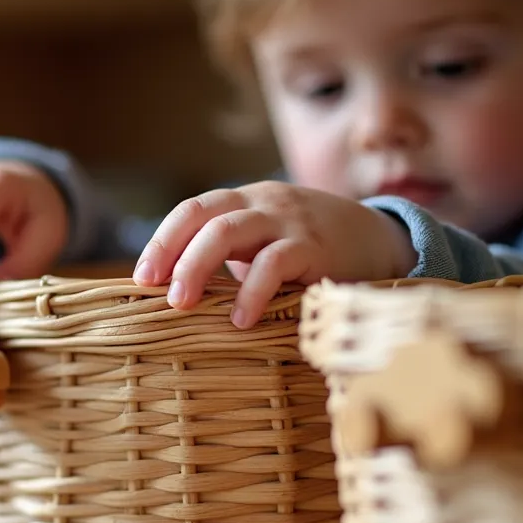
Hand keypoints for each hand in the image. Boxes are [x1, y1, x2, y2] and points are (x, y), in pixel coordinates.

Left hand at [132, 182, 415, 327]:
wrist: (379, 239)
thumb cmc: (310, 250)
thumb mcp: (266, 243)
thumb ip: (230, 257)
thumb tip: (173, 297)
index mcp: (245, 202)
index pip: (192, 210)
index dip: (163, 241)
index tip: (143, 278)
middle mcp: (262, 204)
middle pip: (205, 218)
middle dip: (174, 256)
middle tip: (159, 295)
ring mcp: (288, 222)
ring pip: (229, 232)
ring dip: (198, 267)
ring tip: (183, 305)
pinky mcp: (315, 247)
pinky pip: (274, 263)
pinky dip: (251, 292)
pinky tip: (240, 320)